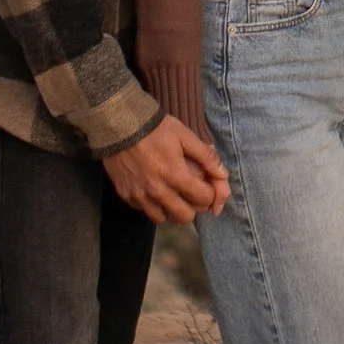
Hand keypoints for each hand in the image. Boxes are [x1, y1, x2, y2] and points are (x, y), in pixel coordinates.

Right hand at [103, 115, 228, 224]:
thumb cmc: (156, 129)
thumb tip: (223, 175)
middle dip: (193, 206)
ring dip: (173, 209)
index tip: (206, 185)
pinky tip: (156, 190)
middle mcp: (158, 191)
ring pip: (165, 219)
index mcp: (176, 175)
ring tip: (174, 193)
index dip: (210, 193)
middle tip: (191, 192)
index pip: (204, 200)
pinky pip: (146, 211)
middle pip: (186, 217)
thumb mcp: (186, 136)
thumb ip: (207, 157)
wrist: (120, 125)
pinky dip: (154, 206)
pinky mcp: (127, 196)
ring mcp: (141, 196)